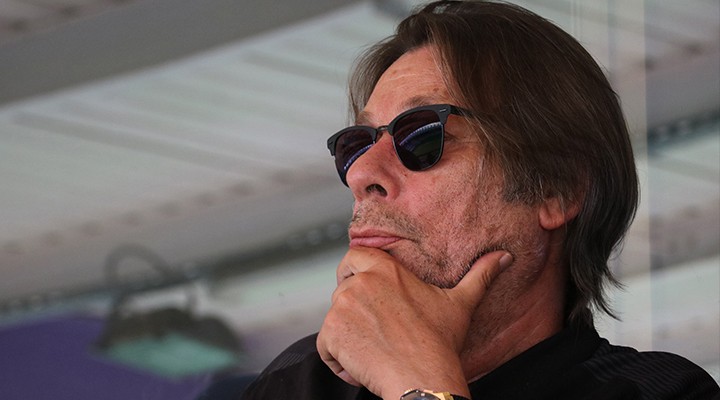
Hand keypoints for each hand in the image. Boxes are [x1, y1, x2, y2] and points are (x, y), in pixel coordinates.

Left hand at [316, 247, 511, 398]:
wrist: (423, 377)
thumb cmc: (440, 343)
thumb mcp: (460, 304)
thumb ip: (479, 275)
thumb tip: (505, 256)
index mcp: (385, 269)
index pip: (353, 256)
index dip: (353, 272)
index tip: (363, 289)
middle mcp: (359, 282)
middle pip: (341, 290)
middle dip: (353, 310)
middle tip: (377, 331)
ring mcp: (342, 307)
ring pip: (334, 319)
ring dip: (348, 337)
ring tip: (376, 351)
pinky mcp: (331, 333)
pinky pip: (325, 346)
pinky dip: (338, 360)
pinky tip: (363, 367)